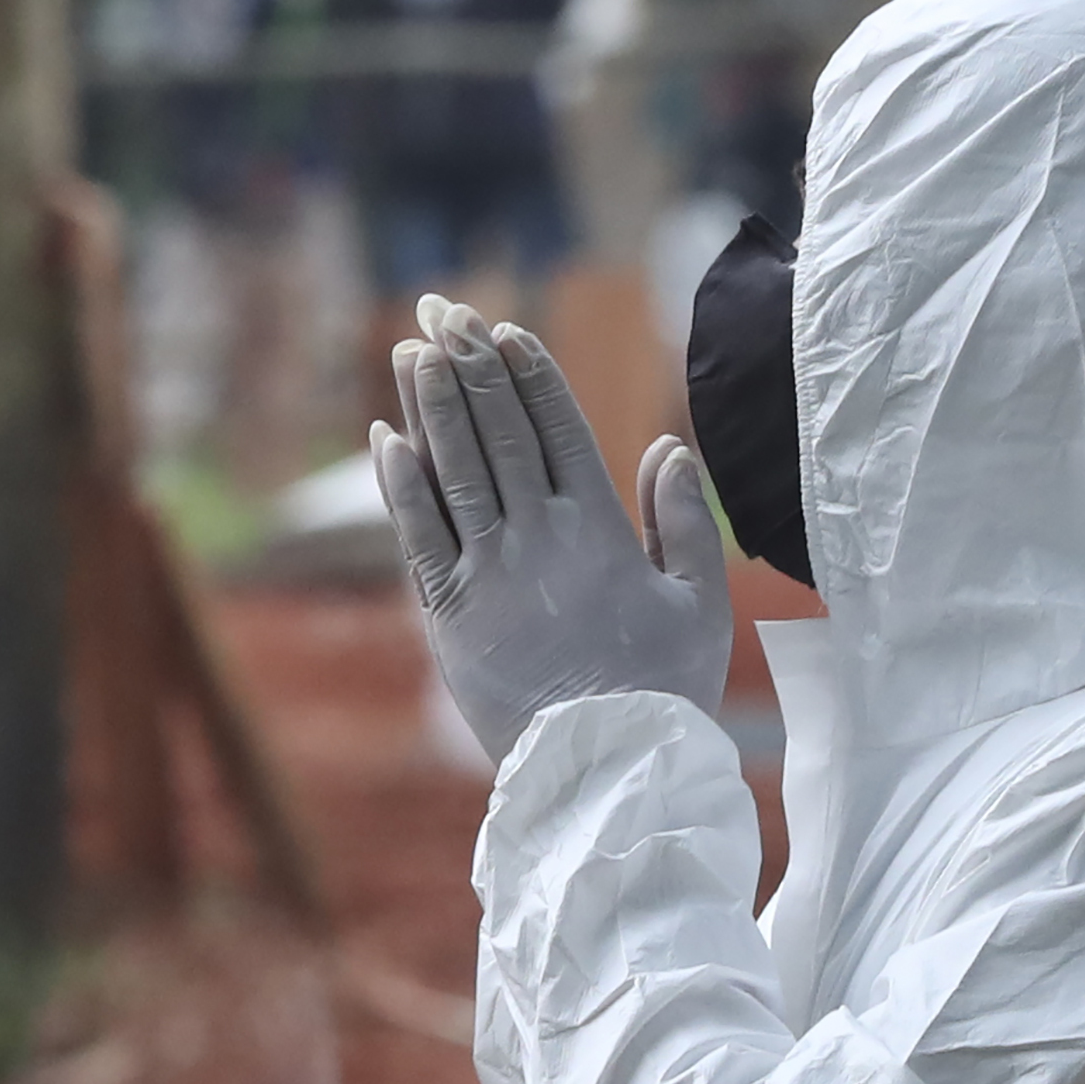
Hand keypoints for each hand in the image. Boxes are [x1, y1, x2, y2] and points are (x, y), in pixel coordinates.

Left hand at [370, 295, 734, 762]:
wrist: (607, 772)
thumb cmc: (664, 692)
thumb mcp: (699, 605)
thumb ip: (686, 524)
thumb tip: (666, 447)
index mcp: (601, 532)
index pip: (557, 430)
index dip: (528, 374)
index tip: (504, 331)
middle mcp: (539, 540)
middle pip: (498, 433)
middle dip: (469, 366)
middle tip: (444, 311)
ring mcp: (489, 575)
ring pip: (453, 471)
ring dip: (430, 406)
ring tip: (411, 350)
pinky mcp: (451, 616)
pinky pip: (418, 536)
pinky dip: (400, 484)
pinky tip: (385, 437)